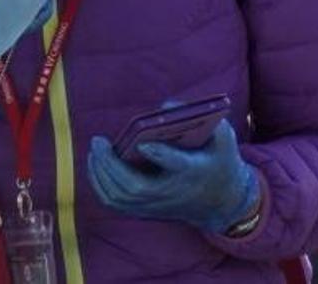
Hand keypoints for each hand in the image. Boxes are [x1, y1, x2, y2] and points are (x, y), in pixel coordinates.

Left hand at [87, 119, 259, 233]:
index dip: (160, 155)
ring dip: (101, 174)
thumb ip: (200, 117)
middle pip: (135, 187)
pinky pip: (115, 203)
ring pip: (120, 198)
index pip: (176, 166)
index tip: (143, 144)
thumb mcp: (222, 137)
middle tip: (98, 141)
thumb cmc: (219, 162)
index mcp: (194, 171)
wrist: (221, 202)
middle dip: (111, 165)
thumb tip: (165, 106)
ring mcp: (156, 205)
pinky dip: (100, 184)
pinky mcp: (145, 211)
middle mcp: (172, 193)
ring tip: (96, 150)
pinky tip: (96, 164)